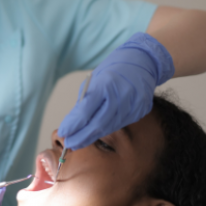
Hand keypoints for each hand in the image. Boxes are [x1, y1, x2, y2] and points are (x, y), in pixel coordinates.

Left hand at [58, 32, 173, 150]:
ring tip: (79, 141)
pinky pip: (120, 124)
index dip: (73, 125)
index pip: (85, 111)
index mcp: (105, 85)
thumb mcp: (95, 80)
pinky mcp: (140, 111)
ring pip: (109, 127)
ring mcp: (133, 105)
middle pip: (98, 124)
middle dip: (81, 137)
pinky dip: (106, 129)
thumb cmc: (114, 69)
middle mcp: (121, 96)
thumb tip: (73, 123)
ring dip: (92, 136)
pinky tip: (97, 133)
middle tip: (69, 144)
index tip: (63, 133)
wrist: (143, 61)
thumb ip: (85, 101)